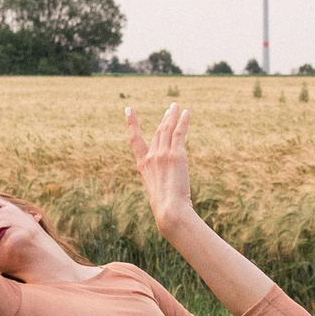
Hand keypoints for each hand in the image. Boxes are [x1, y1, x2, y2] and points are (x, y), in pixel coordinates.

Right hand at [126, 103, 194, 224]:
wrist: (169, 209)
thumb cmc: (165, 208)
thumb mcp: (157, 193)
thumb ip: (160, 183)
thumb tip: (168, 186)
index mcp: (143, 166)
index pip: (135, 140)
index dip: (132, 124)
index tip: (128, 110)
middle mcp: (151, 157)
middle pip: (157, 132)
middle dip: (164, 119)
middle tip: (170, 109)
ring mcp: (162, 155)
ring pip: (167, 129)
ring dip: (172, 115)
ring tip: (176, 106)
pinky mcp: (176, 155)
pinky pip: (179, 132)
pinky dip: (183, 121)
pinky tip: (186, 113)